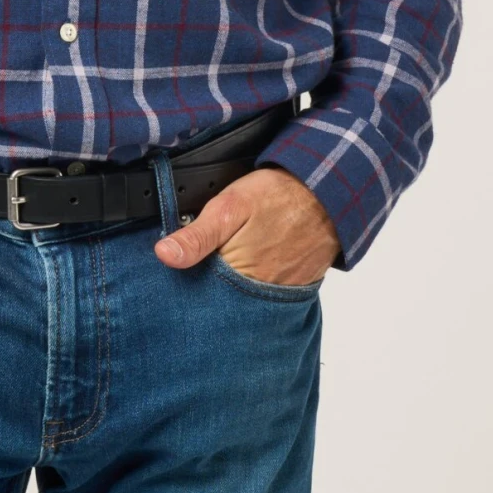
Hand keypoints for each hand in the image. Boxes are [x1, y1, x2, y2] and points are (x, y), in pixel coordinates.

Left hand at [155, 166, 338, 287]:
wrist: (328, 192)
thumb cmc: (279, 196)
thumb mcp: (229, 207)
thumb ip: (197, 235)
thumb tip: (164, 255)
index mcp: (238, 276)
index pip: (198, 295)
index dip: (184, 282)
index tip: (172, 273)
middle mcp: (260, 294)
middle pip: (221, 300)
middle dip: (207, 287)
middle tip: (205, 262)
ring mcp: (279, 293)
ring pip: (243, 298)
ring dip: (231, 286)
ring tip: (228, 260)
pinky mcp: (294, 288)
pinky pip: (266, 293)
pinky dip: (254, 283)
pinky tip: (250, 264)